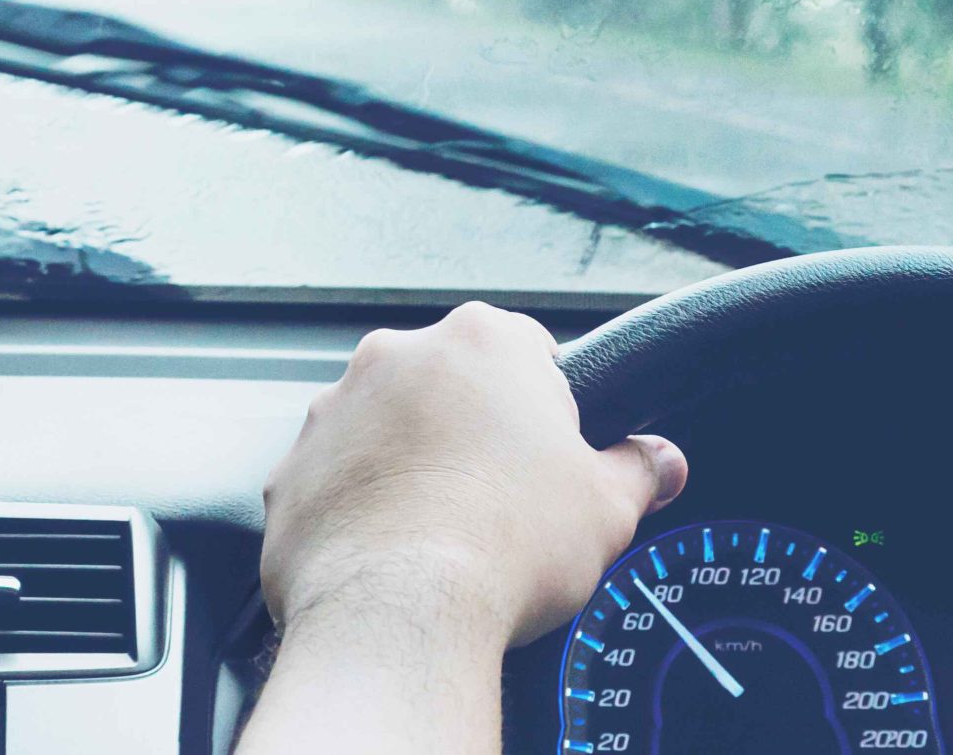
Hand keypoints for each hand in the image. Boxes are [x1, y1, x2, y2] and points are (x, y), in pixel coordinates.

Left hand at [260, 301, 689, 650]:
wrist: (398, 610)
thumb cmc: (509, 544)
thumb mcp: (608, 507)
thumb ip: (638, 469)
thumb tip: (660, 460)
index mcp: (482, 341)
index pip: (529, 351)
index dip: (548, 407)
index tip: (551, 454)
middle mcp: (396, 355)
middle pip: (451, 385)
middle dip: (474, 432)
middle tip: (503, 499)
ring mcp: (333, 407)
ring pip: (387, 428)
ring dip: (412, 464)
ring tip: (444, 532)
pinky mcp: (292, 465)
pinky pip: (337, 479)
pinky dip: (361, 506)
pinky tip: (392, 552)